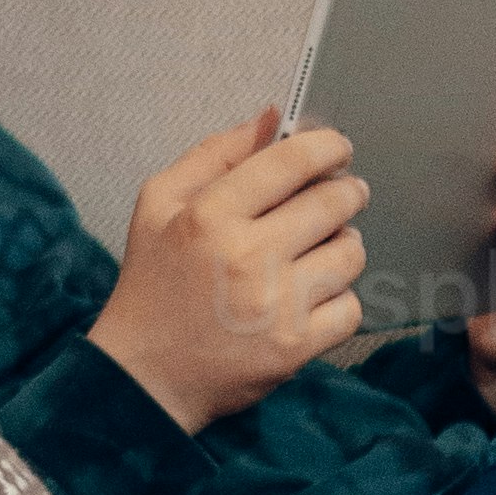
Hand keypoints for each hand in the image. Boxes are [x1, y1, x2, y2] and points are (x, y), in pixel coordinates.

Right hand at [88, 118, 369, 431]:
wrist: (145, 376)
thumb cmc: (153, 286)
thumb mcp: (159, 205)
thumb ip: (215, 154)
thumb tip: (272, 118)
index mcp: (210, 215)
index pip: (293, 160)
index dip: (328, 146)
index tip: (337, 149)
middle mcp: (246, 257)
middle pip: (334, 202)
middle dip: (346, 192)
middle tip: (341, 195)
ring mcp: (275, 305)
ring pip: (350, 253)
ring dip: (342, 245)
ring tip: (319, 250)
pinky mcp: (295, 347)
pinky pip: (350, 306)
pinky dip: (338, 299)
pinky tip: (312, 296)